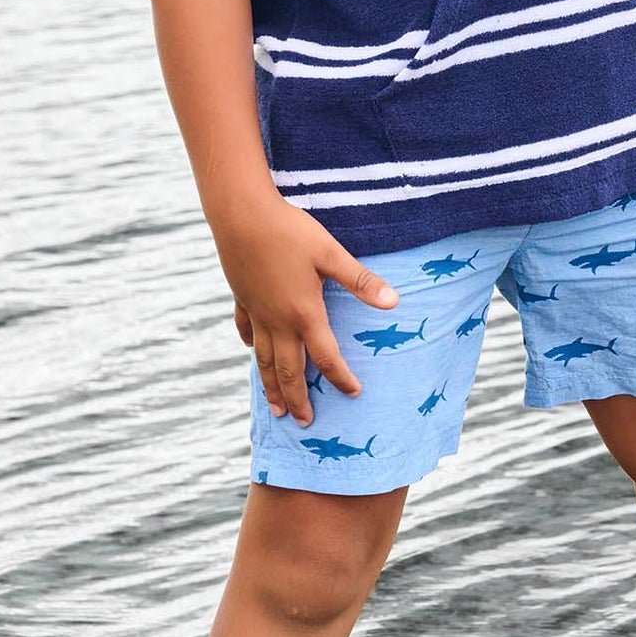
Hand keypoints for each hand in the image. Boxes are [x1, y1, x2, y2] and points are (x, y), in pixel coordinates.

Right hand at [214, 191, 396, 425]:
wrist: (241, 214)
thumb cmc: (290, 231)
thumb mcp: (330, 253)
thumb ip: (360, 281)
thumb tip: (394, 302)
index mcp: (304, 313)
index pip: (326, 357)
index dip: (340, 378)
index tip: (353, 394)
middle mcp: (278, 320)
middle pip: (289, 369)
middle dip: (298, 398)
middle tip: (304, 422)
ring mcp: (256, 311)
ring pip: (263, 359)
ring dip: (270, 386)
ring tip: (275, 409)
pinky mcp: (241, 298)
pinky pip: (247, 330)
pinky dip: (252, 345)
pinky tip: (252, 352)